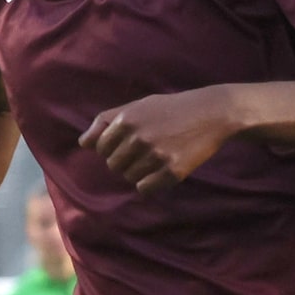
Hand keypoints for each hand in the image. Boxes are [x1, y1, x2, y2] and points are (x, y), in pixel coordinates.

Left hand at [79, 86, 239, 192]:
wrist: (211, 113)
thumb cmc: (171, 109)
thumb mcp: (138, 106)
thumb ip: (107, 121)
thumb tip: (83, 144)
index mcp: (126, 120)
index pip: (101, 149)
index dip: (113, 149)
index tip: (130, 144)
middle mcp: (138, 138)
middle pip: (114, 166)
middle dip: (126, 161)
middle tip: (146, 151)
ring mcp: (156, 156)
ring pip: (130, 178)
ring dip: (140, 172)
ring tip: (157, 158)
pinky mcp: (172, 171)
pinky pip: (146, 188)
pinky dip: (151, 184)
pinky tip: (163, 170)